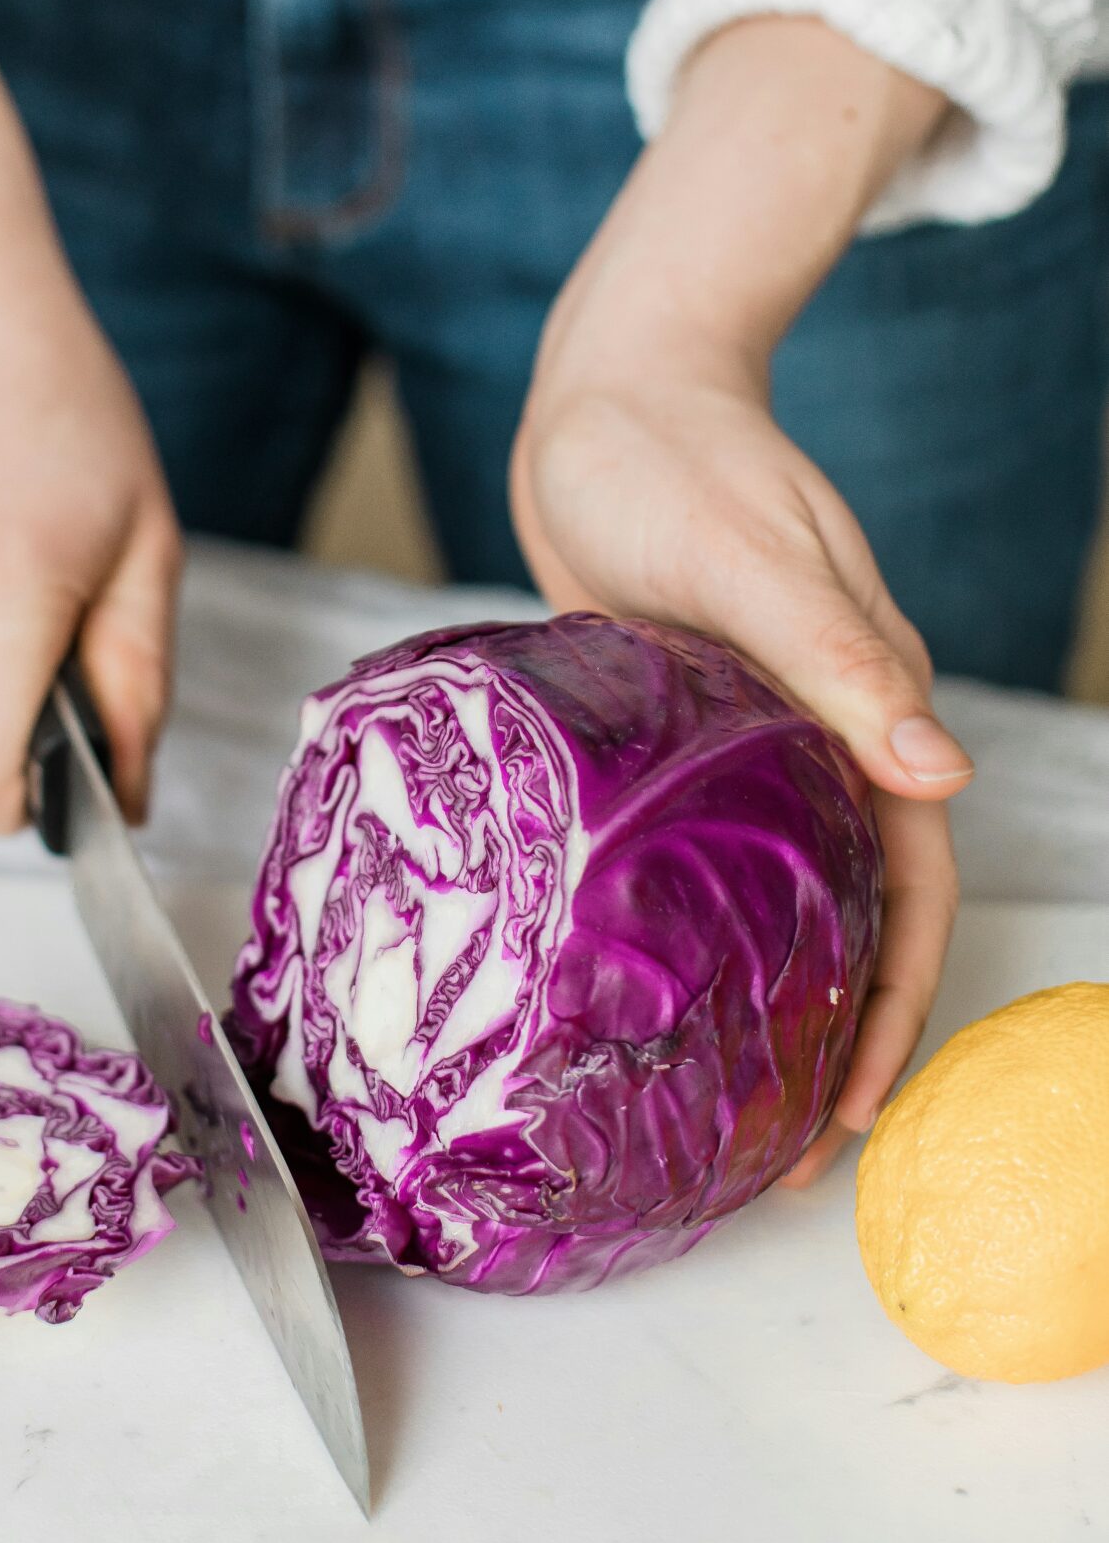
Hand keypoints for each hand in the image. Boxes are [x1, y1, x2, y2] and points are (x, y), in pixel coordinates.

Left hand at [513, 330, 967, 1178]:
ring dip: (778, 987)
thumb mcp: (748, 549)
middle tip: (786, 1152)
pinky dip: (705, 916)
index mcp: (863, 694)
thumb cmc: (672, 454)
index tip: (859, 1106)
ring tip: (729, 1099)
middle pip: (863, 904)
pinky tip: (651, 976)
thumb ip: (834, 653)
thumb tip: (937, 768)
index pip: (913, 877)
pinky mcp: (683, 724)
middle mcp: (821, 725)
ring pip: (791, 884)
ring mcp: (753, 729)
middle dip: (845, 1031)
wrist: (606, 391)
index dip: (899, 997)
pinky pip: (714, 842)